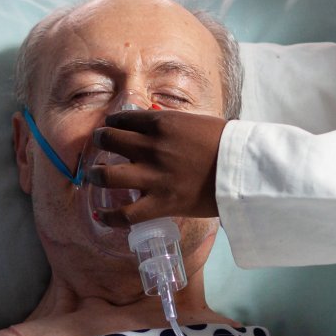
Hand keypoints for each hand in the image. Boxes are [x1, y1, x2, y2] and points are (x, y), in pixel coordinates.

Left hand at [87, 109, 226, 226]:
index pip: (123, 119)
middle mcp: (151, 148)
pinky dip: (109, 217)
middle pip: (110, 141)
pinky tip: (99, 215)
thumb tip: (154, 123)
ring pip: (107, 176)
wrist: (242, 168)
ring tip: (93, 175)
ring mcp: (153, 177)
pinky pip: (125, 214)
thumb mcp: (195, 122)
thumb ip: (171, 124)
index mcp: (161, 123)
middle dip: (100, 141)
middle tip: (99, 145)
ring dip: (95, 174)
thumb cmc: (226, 142)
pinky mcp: (160, 203)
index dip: (113, 122)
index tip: (111, 126)